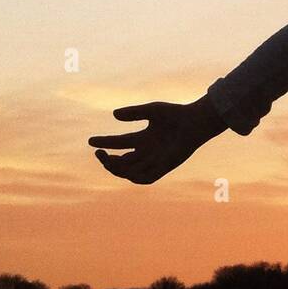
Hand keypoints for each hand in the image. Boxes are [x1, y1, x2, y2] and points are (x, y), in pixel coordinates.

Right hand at [89, 97, 225, 184]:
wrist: (196, 122)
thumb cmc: (177, 114)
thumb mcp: (152, 110)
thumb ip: (134, 112)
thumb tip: (114, 114)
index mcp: (144, 138)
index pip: (119, 143)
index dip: (104, 142)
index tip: (90, 140)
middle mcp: (148, 151)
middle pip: (122, 161)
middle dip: (107, 159)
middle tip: (98, 152)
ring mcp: (156, 160)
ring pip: (131, 171)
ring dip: (118, 168)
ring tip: (109, 159)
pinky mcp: (165, 167)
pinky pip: (147, 178)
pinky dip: (135, 176)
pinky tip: (126, 171)